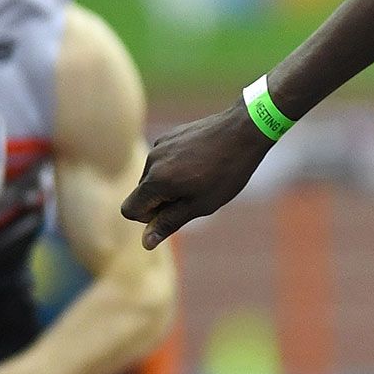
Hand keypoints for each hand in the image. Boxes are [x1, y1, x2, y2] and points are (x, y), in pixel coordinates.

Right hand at [122, 105, 271, 247]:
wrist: (244, 130)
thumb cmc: (226, 173)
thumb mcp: (200, 205)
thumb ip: (169, 222)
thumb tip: (145, 243)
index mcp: (156, 180)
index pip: (129, 210)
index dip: (149, 219)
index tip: (175, 212)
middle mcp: (151, 160)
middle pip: (142, 194)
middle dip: (162, 201)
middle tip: (196, 195)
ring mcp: (159, 145)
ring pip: (153, 176)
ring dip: (170, 184)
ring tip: (202, 177)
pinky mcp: (169, 135)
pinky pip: (163, 160)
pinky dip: (175, 167)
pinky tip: (202, 162)